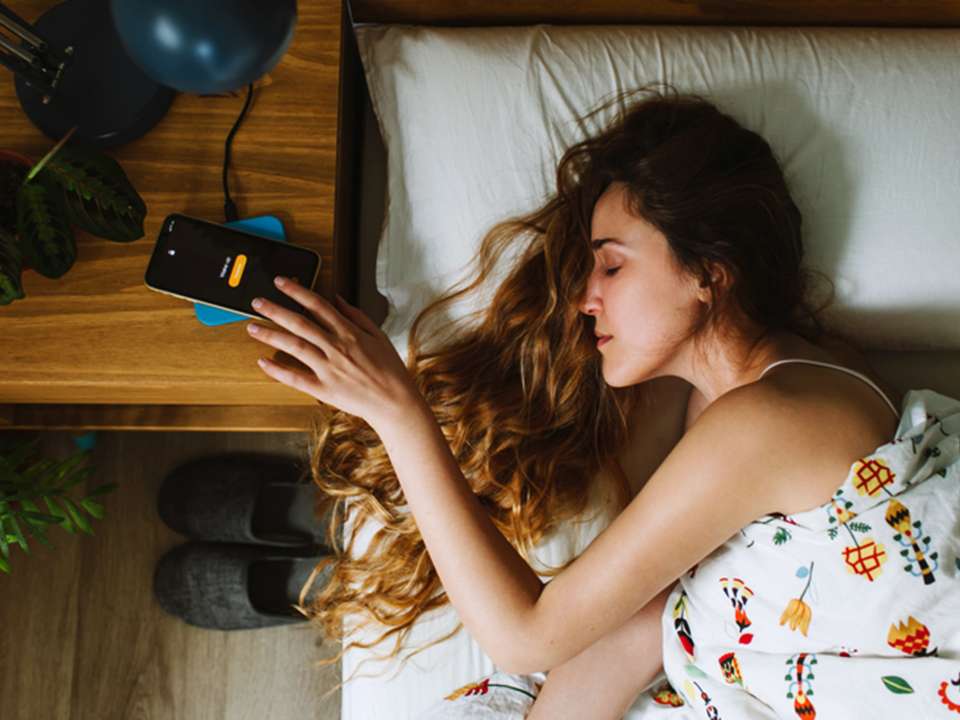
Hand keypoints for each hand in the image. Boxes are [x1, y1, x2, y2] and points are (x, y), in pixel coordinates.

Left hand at [246, 275, 422, 428]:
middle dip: (275, 310)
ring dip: (271, 335)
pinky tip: (263, 362)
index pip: (318, 305)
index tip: (281, 282)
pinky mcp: (324, 389)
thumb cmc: (390, 369)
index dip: (297, 291)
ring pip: (294, 346)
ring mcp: (328, 369)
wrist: (396, 402)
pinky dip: (278, 370)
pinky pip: (296, 378)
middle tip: (257, 301)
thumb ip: (356, 315)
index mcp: (349, 332)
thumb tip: (337, 299)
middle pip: (300, 323)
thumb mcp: (379, 335)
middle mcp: (336, 348)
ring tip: (252, 327)